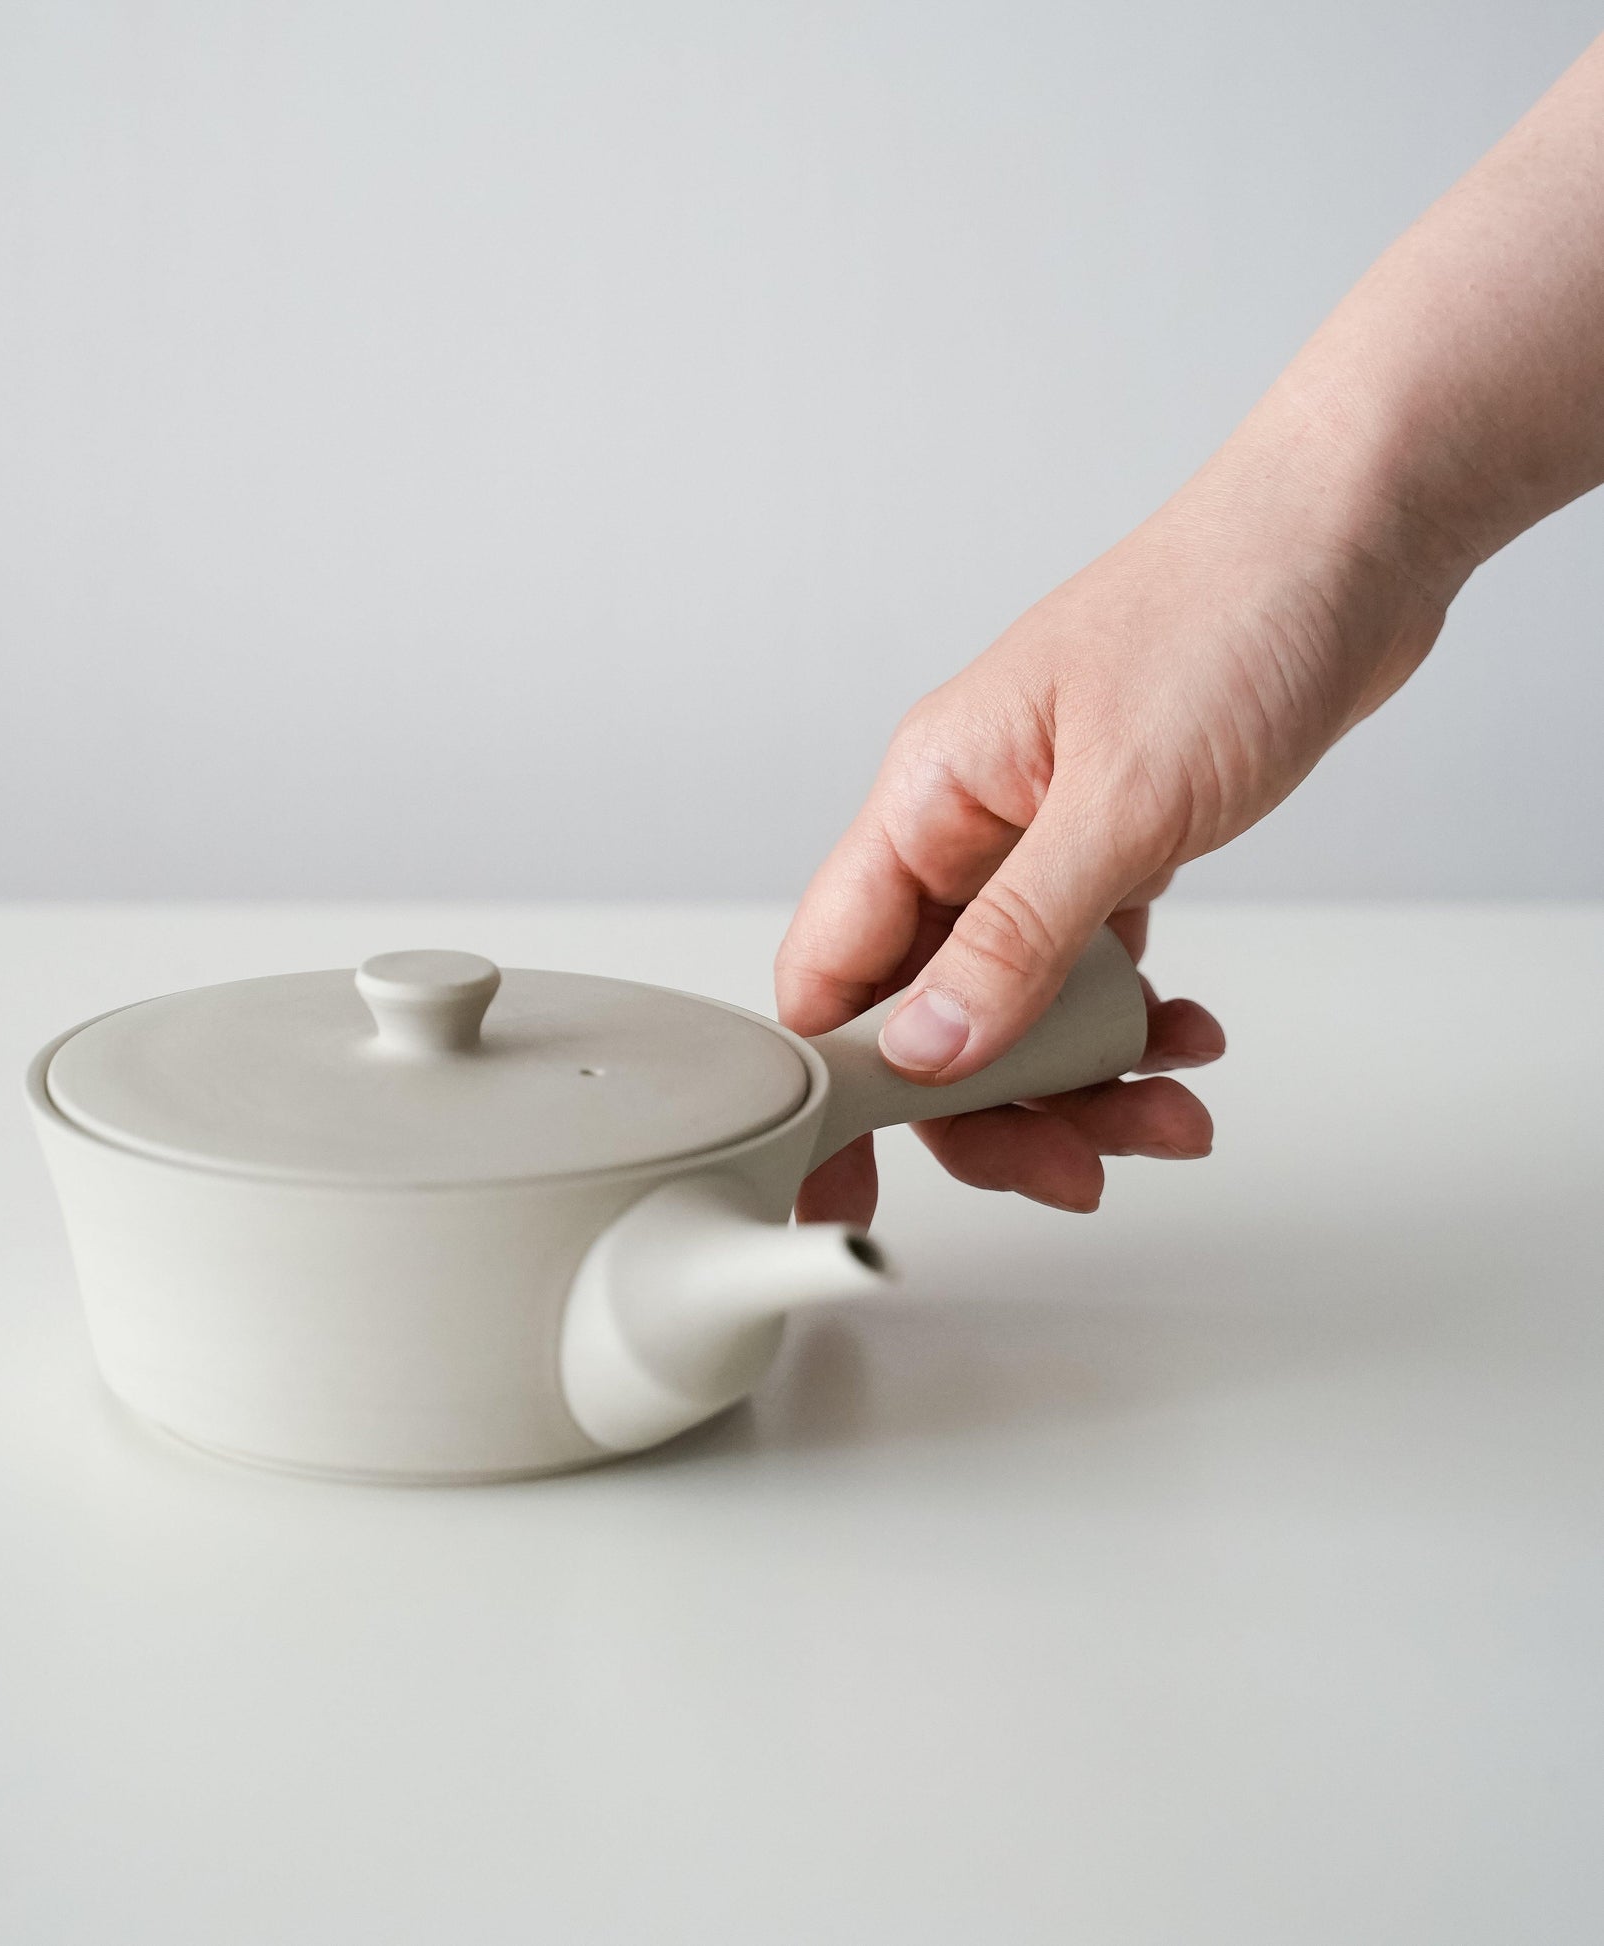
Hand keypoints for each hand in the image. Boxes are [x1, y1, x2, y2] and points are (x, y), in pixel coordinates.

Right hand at [776, 429, 1452, 1226]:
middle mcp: (965, 828)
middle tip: (1069, 1168)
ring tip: (1164, 1112)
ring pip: (1015, 1005)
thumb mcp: (1120, 803)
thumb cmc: (1228, 616)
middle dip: (995, 1105)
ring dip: (1080, 1080)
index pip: (833, 967)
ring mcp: (1034, 841)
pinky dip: (1132, 1022)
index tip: (846, 1178)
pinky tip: (1187, 1036)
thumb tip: (927, 1052)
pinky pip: (1087, 971)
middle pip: (927, 1011)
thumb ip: (1016, 940)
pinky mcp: (1107, 848)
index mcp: (926, 799)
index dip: (834, 1084)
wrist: (1355, 541)